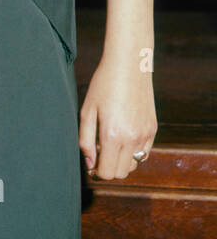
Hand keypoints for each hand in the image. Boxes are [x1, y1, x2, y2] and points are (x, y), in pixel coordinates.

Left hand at [79, 54, 156, 180]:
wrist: (129, 65)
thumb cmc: (103, 85)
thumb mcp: (87, 110)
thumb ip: (85, 140)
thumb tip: (90, 164)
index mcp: (113, 135)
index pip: (107, 173)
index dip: (96, 171)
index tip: (90, 161)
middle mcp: (132, 139)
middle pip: (121, 173)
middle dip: (108, 168)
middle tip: (98, 152)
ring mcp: (145, 135)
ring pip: (134, 166)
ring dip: (121, 162)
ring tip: (110, 143)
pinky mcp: (153, 130)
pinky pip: (144, 153)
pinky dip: (133, 153)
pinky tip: (123, 137)